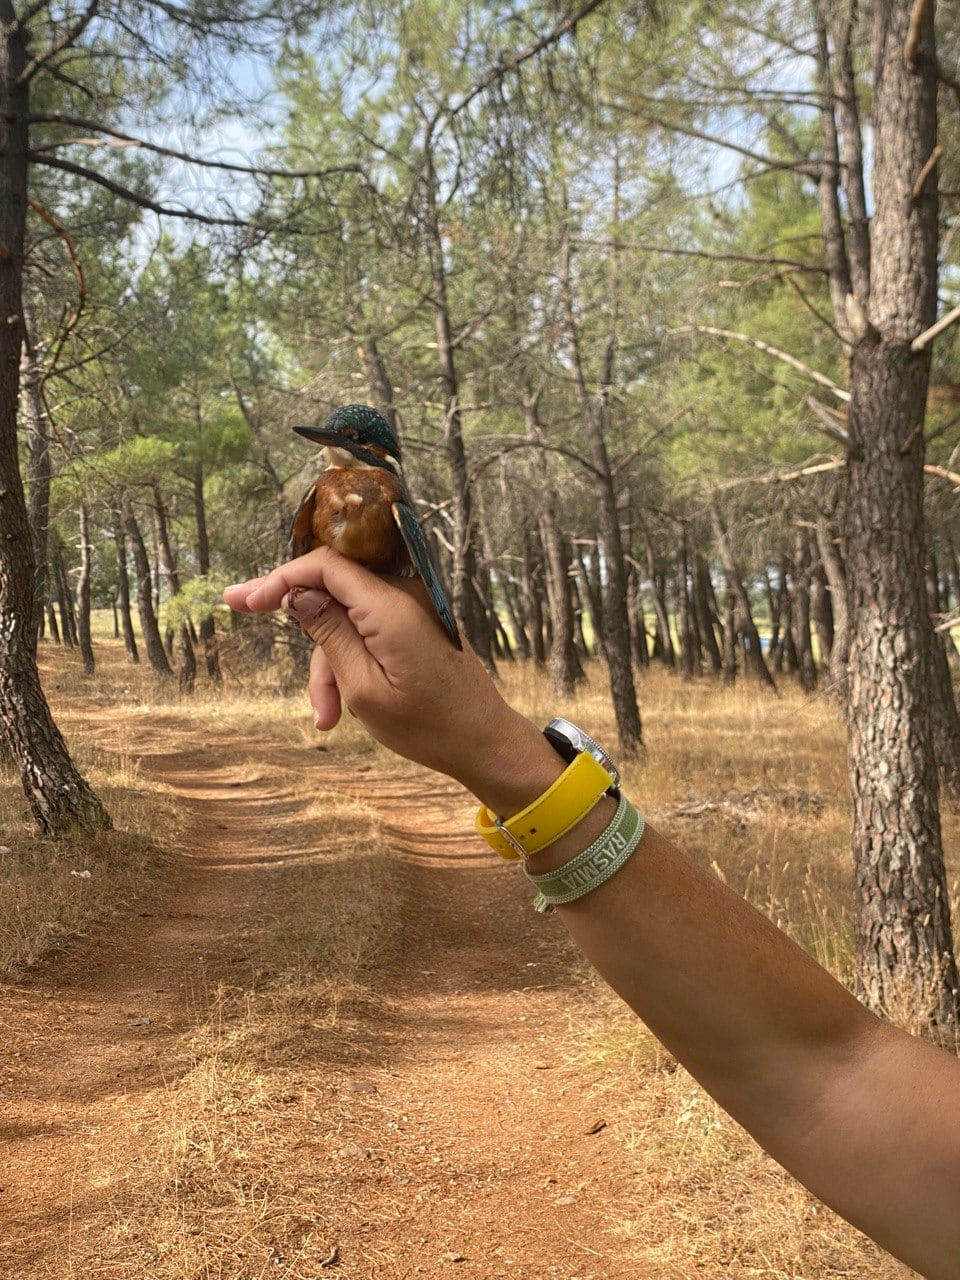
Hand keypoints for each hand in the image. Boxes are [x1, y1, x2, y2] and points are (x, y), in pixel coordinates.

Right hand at [223, 547, 563, 812]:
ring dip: (329, 665)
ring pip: (347, 620)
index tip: (243, 601)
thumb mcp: (362, 688)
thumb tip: (298, 593)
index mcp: (390, 607)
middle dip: (302, 629)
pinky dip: (351, 663)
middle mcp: (404, 596)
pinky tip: (342, 708)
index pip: (325, 565)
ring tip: (327, 716)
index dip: (280, 577)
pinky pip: (369, 631)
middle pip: (332, 591)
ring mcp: (413, 609)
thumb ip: (328, 633)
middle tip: (241, 615)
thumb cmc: (428, 726)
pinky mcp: (418, 625)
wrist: (484, 742)